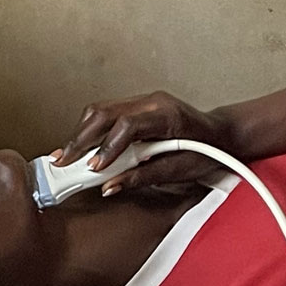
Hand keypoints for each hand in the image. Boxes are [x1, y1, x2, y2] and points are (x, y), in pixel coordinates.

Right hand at [57, 92, 237, 195]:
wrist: (223, 135)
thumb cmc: (208, 153)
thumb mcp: (180, 171)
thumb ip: (143, 177)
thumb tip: (111, 185)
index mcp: (167, 115)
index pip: (127, 125)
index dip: (106, 147)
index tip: (93, 168)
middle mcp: (153, 101)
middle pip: (104, 112)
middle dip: (80, 139)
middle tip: (63, 162)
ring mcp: (144, 100)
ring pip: (101, 110)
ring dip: (81, 134)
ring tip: (67, 157)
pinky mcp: (137, 106)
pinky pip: (107, 114)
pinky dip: (91, 131)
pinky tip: (82, 149)